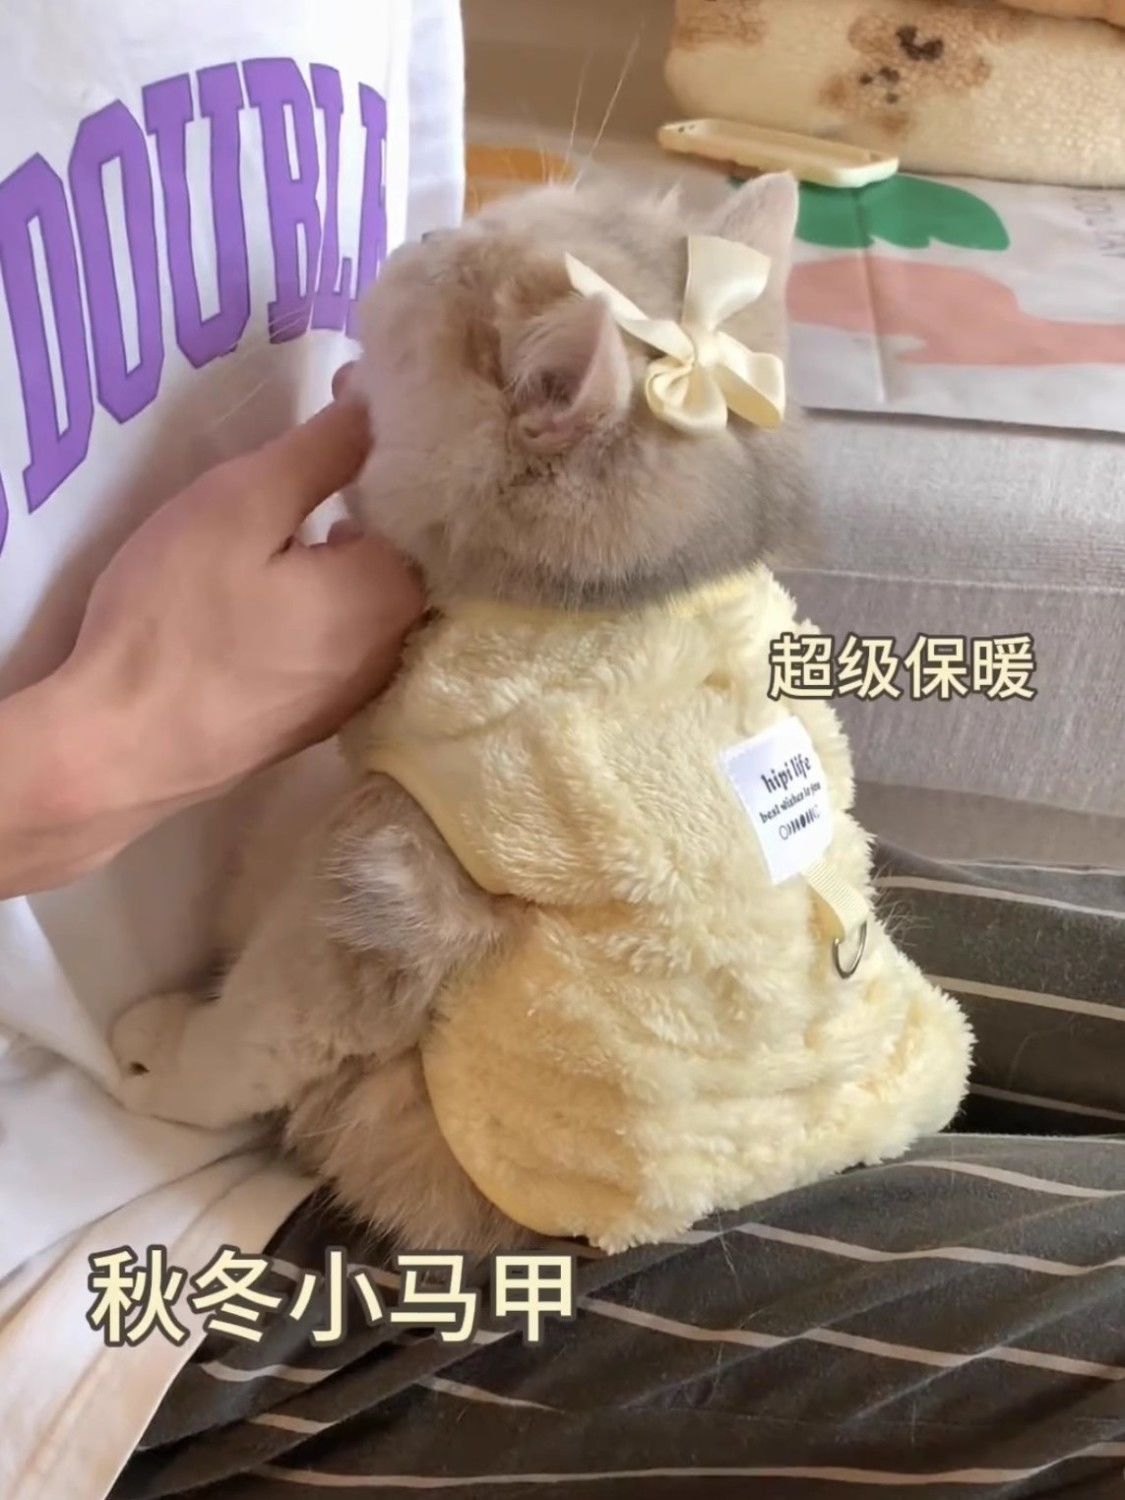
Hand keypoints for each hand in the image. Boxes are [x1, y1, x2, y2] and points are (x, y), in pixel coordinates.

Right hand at [0, 392, 423, 893]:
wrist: (123, 746)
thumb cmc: (179, 617)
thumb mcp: (242, 504)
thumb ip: (324, 452)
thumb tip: (380, 399)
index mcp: (399, 593)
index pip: (423, 499)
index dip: (388, 445)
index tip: (346, 403)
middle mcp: (401, 647)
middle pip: (405, 551)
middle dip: (372, 501)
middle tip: (315, 456)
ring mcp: (363, 690)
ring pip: (374, 596)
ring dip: (347, 554)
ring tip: (299, 518)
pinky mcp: (323, 715)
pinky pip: (346, 637)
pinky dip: (327, 602)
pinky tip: (285, 589)